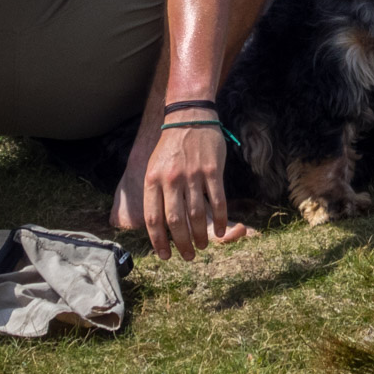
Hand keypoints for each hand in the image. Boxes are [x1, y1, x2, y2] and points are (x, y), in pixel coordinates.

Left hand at [142, 123, 241, 260]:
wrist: (190, 117)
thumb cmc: (170, 147)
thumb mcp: (153, 167)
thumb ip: (154, 192)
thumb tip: (157, 225)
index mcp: (153, 180)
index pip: (153, 219)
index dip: (159, 241)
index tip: (166, 255)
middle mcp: (171, 179)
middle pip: (175, 221)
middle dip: (182, 243)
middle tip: (189, 256)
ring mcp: (192, 175)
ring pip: (196, 214)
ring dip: (200, 235)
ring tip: (203, 246)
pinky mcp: (211, 171)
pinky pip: (217, 201)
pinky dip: (219, 219)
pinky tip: (220, 231)